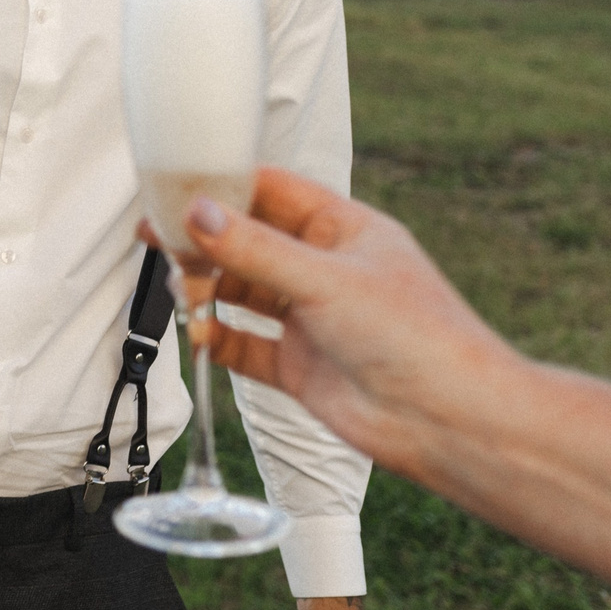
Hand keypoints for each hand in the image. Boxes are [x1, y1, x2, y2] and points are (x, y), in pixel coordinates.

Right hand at [179, 167, 513, 472]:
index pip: (271, 191)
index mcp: (344, 231)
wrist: (450, 424)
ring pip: (241, 291)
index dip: (223, 185)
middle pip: (248, 241)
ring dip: (207, 291)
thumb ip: (253, 249)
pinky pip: (244, 344)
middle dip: (204, 241)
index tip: (175, 187)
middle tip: (159, 240)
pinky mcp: (300, 364)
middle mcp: (325, 270)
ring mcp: (311, 318)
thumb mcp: (326, 281)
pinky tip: (203, 339)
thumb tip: (196, 214)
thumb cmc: (418, 339)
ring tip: (185, 295)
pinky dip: (219, 340)